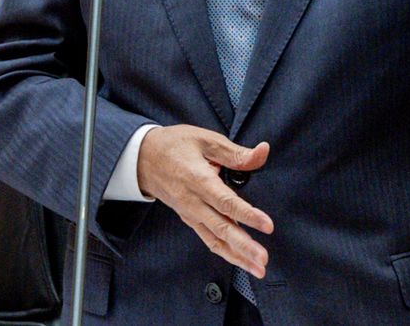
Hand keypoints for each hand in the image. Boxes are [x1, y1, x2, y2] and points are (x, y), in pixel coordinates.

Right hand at [135, 125, 272, 275]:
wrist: (142, 159)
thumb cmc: (175, 145)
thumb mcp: (205, 140)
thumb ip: (235, 152)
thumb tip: (263, 151)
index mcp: (198, 179)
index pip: (226, 202)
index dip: (247, 215)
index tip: (267, 226)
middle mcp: (193, 202)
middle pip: (221, 228)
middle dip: (244, 247)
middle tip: (263, 260)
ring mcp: (190, 213)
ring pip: (215, 239)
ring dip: (237, 256)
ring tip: (257, 269)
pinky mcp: (189, 219)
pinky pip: (208, 239)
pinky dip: (225, 252)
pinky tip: (240, 261)